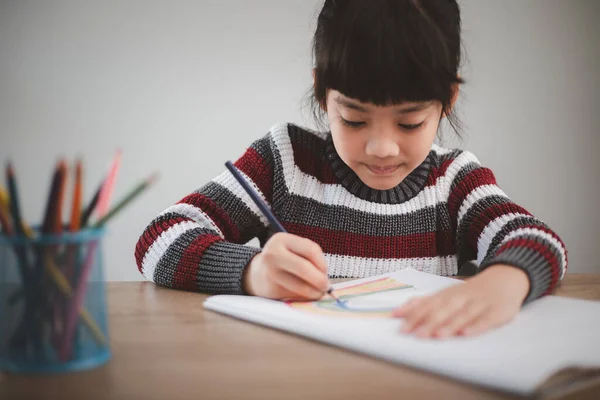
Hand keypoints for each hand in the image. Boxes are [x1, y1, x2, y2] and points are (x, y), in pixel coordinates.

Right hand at [242, 232, 329, 299]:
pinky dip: (304, 298)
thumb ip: (309, 256)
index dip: (322, 263)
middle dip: (320, 280)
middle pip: (304, 268)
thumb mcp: (292, 249)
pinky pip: (294, 296)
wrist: (258, 274)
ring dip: (314, 292)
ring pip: (300, 286)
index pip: (310, 249)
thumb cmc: (284, 260)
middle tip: (326, 287)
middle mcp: (273, 255)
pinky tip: (304, 295)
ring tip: (318, 293)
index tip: (325, 271)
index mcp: (281, 240)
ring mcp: (270, 273)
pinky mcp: (271, 290)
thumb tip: (324, 276)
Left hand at [392, 265, 529, 338]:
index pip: (428, 305)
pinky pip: (486, 320)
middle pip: (443, 310)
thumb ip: (422, 303)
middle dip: (429, 322)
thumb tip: (397, 312)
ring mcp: (479, 304)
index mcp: (447, 295)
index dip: (415, 316)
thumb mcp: (445, 294)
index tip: (401, 326)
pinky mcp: (496, 312)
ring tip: (437, 335)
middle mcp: (461, 298)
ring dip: (450, 325)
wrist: (504, 279)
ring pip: (463, 315)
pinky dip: (476, 327)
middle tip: (416, 334)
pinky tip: (467, 334)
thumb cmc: (469, 292)